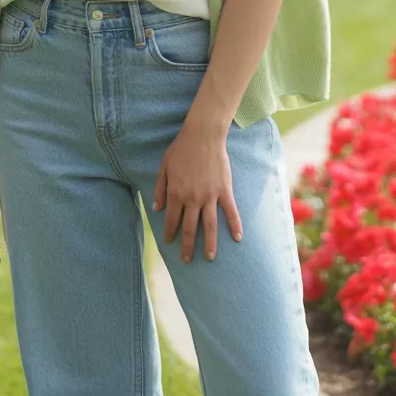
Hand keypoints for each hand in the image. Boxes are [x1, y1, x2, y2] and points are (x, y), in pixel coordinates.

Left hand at [152, 122, 242, 263]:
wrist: (203, 135)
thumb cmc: (181, 149)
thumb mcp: (164, 167)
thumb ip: (159, 188)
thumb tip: (157, 208)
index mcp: (176, 193)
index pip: (171, 220)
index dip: (170, 233)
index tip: (169, 242)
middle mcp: (192, 199)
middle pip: (190, 228)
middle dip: (188, 247)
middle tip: (187, 260)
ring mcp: (209, 196)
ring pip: (210, 225)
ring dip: (210, 243)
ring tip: (210, 257)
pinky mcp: (224, 190)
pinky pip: (230, 211)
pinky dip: (235, 225)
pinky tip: (238, 238)